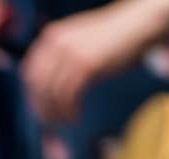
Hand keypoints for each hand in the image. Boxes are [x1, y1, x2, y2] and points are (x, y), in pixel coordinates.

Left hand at [21, 1, 163, 125]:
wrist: (138, 25)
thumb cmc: (112, 38)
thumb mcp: (79, 43)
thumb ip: (61, 59)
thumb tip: (48, 89)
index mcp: (52, 37)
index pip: (29, 72)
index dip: (32, 94)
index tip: (40, 109)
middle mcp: (57, 43)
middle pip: (37, 85)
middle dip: (41, 107)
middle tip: (51, 122)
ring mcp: (70, 53)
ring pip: (51, 93)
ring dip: (56, 112)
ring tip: (66, 121)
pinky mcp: (86, 64)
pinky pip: (68, 95)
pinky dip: (69, 110)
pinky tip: (76, 116)